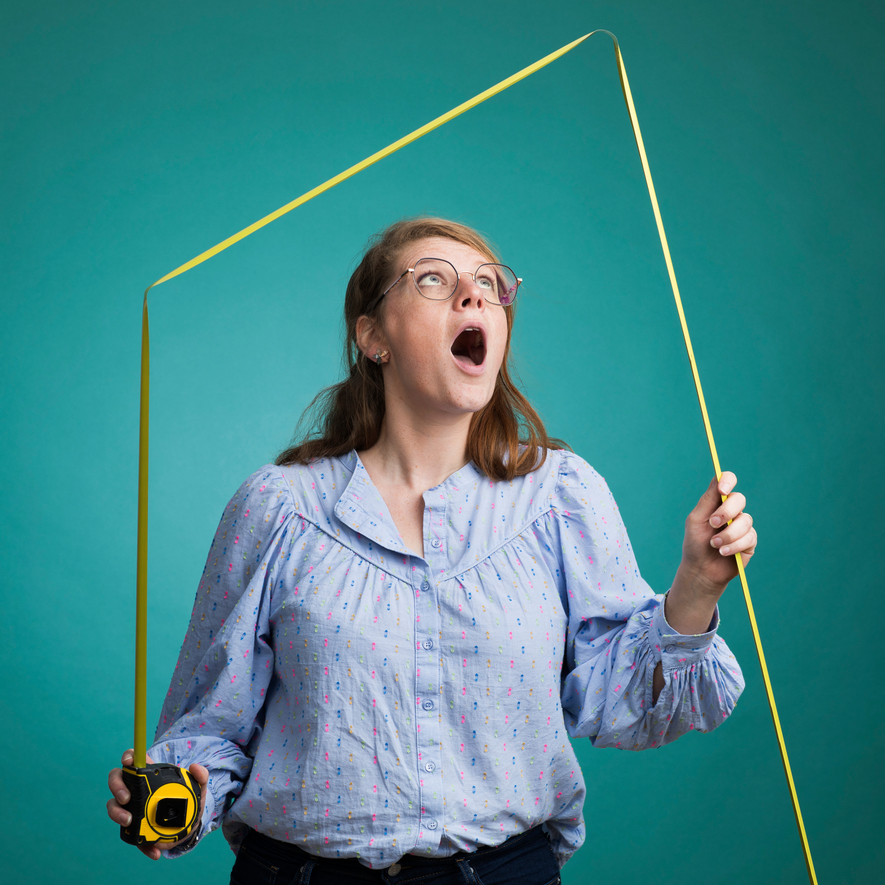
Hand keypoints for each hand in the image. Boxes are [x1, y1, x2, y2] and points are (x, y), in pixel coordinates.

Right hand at [107, 750, 208, 859]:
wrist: (189, 826)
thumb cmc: (188, 800)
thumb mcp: (198, 788)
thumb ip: (200, 776)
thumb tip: (195, 768)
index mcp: (149, 774)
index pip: (133, 760)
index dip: (128, 757)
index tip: (128, 762)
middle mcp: (136, 789)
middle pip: (116, 781)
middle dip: (117, 787)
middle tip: (126, 798)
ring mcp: (132, 808)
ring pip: (114, 806)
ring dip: (116, 813)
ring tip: (128, 821)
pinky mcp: (134, 829)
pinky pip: (130, 836)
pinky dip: (142, 846)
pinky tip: (155, 851)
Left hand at [679, 471, 756, 598]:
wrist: (701, 569)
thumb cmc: (695, 543)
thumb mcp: (696, 520)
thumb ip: (707, 500)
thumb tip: (718, 478)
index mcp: (717, 502)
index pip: (727, 482)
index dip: (728, 481)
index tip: (722, 490)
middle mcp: (732, 511)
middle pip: (739, 499)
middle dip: (726, 512)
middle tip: (713, 524)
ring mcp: (742, 526)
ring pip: (745, 520)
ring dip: (728, 534)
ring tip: (714, 545)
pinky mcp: (750, 541)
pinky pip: (749, 537)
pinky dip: (734, 545)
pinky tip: (723, 552)